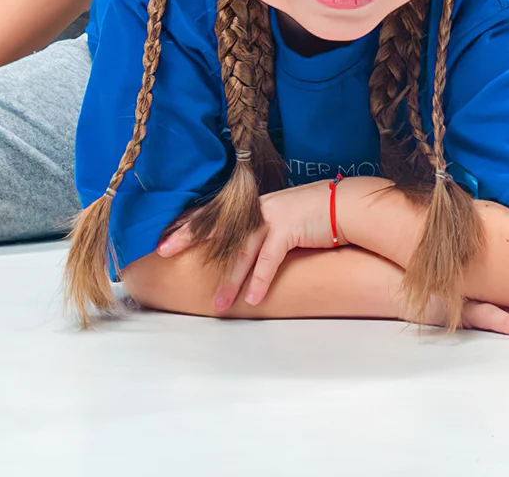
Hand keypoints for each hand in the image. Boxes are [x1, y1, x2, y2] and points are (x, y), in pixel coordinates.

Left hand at [156, 179, 338, 310]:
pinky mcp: (289, 228)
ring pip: (242, 250)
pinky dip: (259, 280)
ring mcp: (273, 217)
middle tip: (164, 251)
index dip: (190, 224)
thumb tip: (243, 249)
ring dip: (229, 280)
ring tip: (218, 304)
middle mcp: (258, 208)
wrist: (344, 204)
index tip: (166, 235)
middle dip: (189, 237)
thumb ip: (261, 229)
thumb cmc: (314, 214)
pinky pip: (269, 259)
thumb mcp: (282, 218)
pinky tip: (252, 299)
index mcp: (253, 206)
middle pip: (218, 224)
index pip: (215, 213)